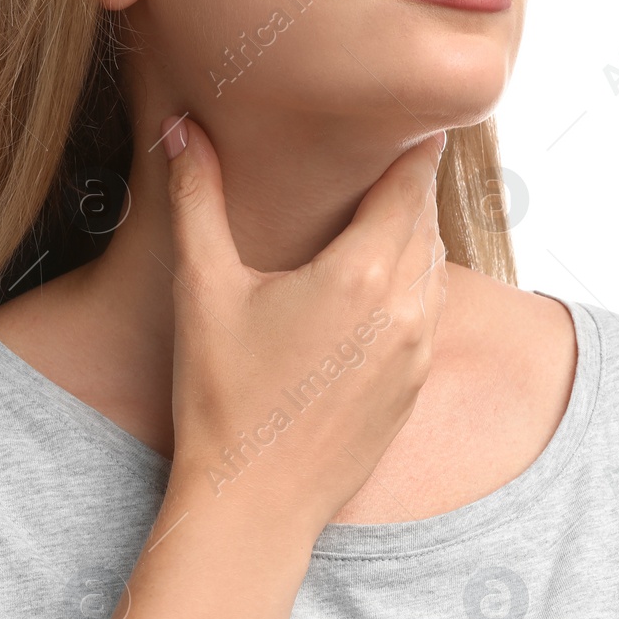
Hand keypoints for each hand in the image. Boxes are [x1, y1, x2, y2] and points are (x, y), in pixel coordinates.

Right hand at [159, 115, 448, 539]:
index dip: (414, 143)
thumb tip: (182, 128)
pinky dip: (414, 283)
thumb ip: (196, 199)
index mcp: (361, 272)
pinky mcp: (414, 387)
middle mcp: (405, 307)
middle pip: (426, 218)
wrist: (254, 504)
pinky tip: (378, 282)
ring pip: (435, 265)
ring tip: (383, 209)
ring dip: (414, 234)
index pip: (411, 180)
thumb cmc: (222, 397)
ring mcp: (418, 351)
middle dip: (410, 183)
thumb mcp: (203, 290)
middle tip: (394, 147)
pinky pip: (430, 313)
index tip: (409, 114)